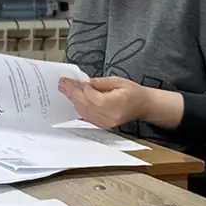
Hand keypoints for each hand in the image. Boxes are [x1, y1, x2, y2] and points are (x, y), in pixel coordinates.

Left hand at [57, 77, 181, 131]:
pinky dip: (79, 107)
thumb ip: (101, 83)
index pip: (93, 97)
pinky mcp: (103, 125)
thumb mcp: (119, 81)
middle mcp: (109, 116)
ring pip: (84, 112)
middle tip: (62, 83)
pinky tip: (73, 99)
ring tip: (64, 89)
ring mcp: (106, 123)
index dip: (82, 88)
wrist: (143, 106)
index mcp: (115, 104)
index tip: (72, 80)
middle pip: (86, 105)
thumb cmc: (133, 92)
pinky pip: (87, 117)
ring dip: (73, 100)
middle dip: (72, 93)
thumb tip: (85, 82)